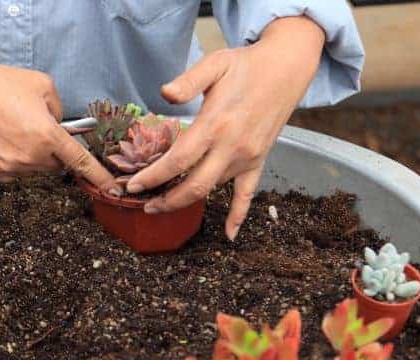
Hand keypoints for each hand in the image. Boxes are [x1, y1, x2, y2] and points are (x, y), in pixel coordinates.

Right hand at [0, 60, 118, 192]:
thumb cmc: (0, 83)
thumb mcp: (42, 86)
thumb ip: (59, 110)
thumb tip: (62, 127)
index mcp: (47, 136)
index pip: (80, 162)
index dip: (99, 177)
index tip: (113, 189)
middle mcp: (31, 157)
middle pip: (54, 164)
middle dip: (51, 150)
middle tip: (32, 128)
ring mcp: (10, 168)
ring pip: (32, 169)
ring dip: (29, 155)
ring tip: (10, 130)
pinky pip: (12, 172)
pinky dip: (10, 159)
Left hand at [125, 16, 324, 239]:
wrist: (287, 68)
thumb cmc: (246, 64)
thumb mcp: (215, 64)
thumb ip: (188, 81)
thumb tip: (163, 94)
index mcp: (215, 124)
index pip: (178, 161)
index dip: (153, 177)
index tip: (132, 186)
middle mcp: (231, 146)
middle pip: (194, 186)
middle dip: (166, 201)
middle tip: (145, 206)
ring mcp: (246, 157)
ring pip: (213, 189)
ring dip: (187, 201)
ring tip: (163, 204)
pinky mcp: (258, 160)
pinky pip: (247, 193)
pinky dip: (238, 216)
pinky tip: (229, 235)